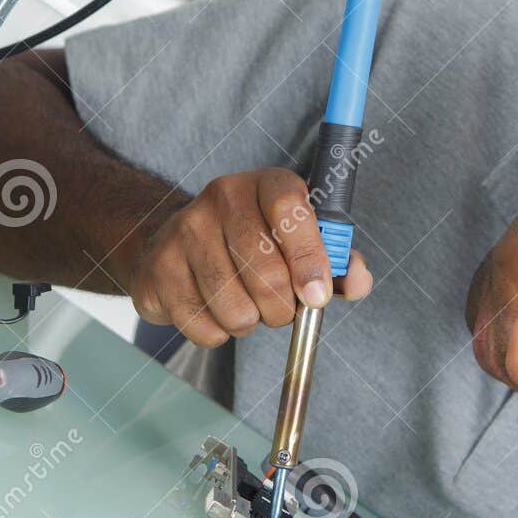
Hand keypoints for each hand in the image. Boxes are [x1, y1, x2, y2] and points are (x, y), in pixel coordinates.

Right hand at [121, 168, 373, 346]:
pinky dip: (218, 334)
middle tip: (281, 307)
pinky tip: (215, 310)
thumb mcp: (302, 243)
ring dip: (250, 322)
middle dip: (282, 307)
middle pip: (264, 270)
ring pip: (234, 306)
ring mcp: (184, 231)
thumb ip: (338, 264)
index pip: (289, 209)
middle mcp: (222, 197)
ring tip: (247, 306)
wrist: (177, 244)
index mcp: (266, 184)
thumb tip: (358, 281)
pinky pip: (203, 326)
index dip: (308, 256)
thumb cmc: (254, 245)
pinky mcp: (159, 269)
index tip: (317, 296)